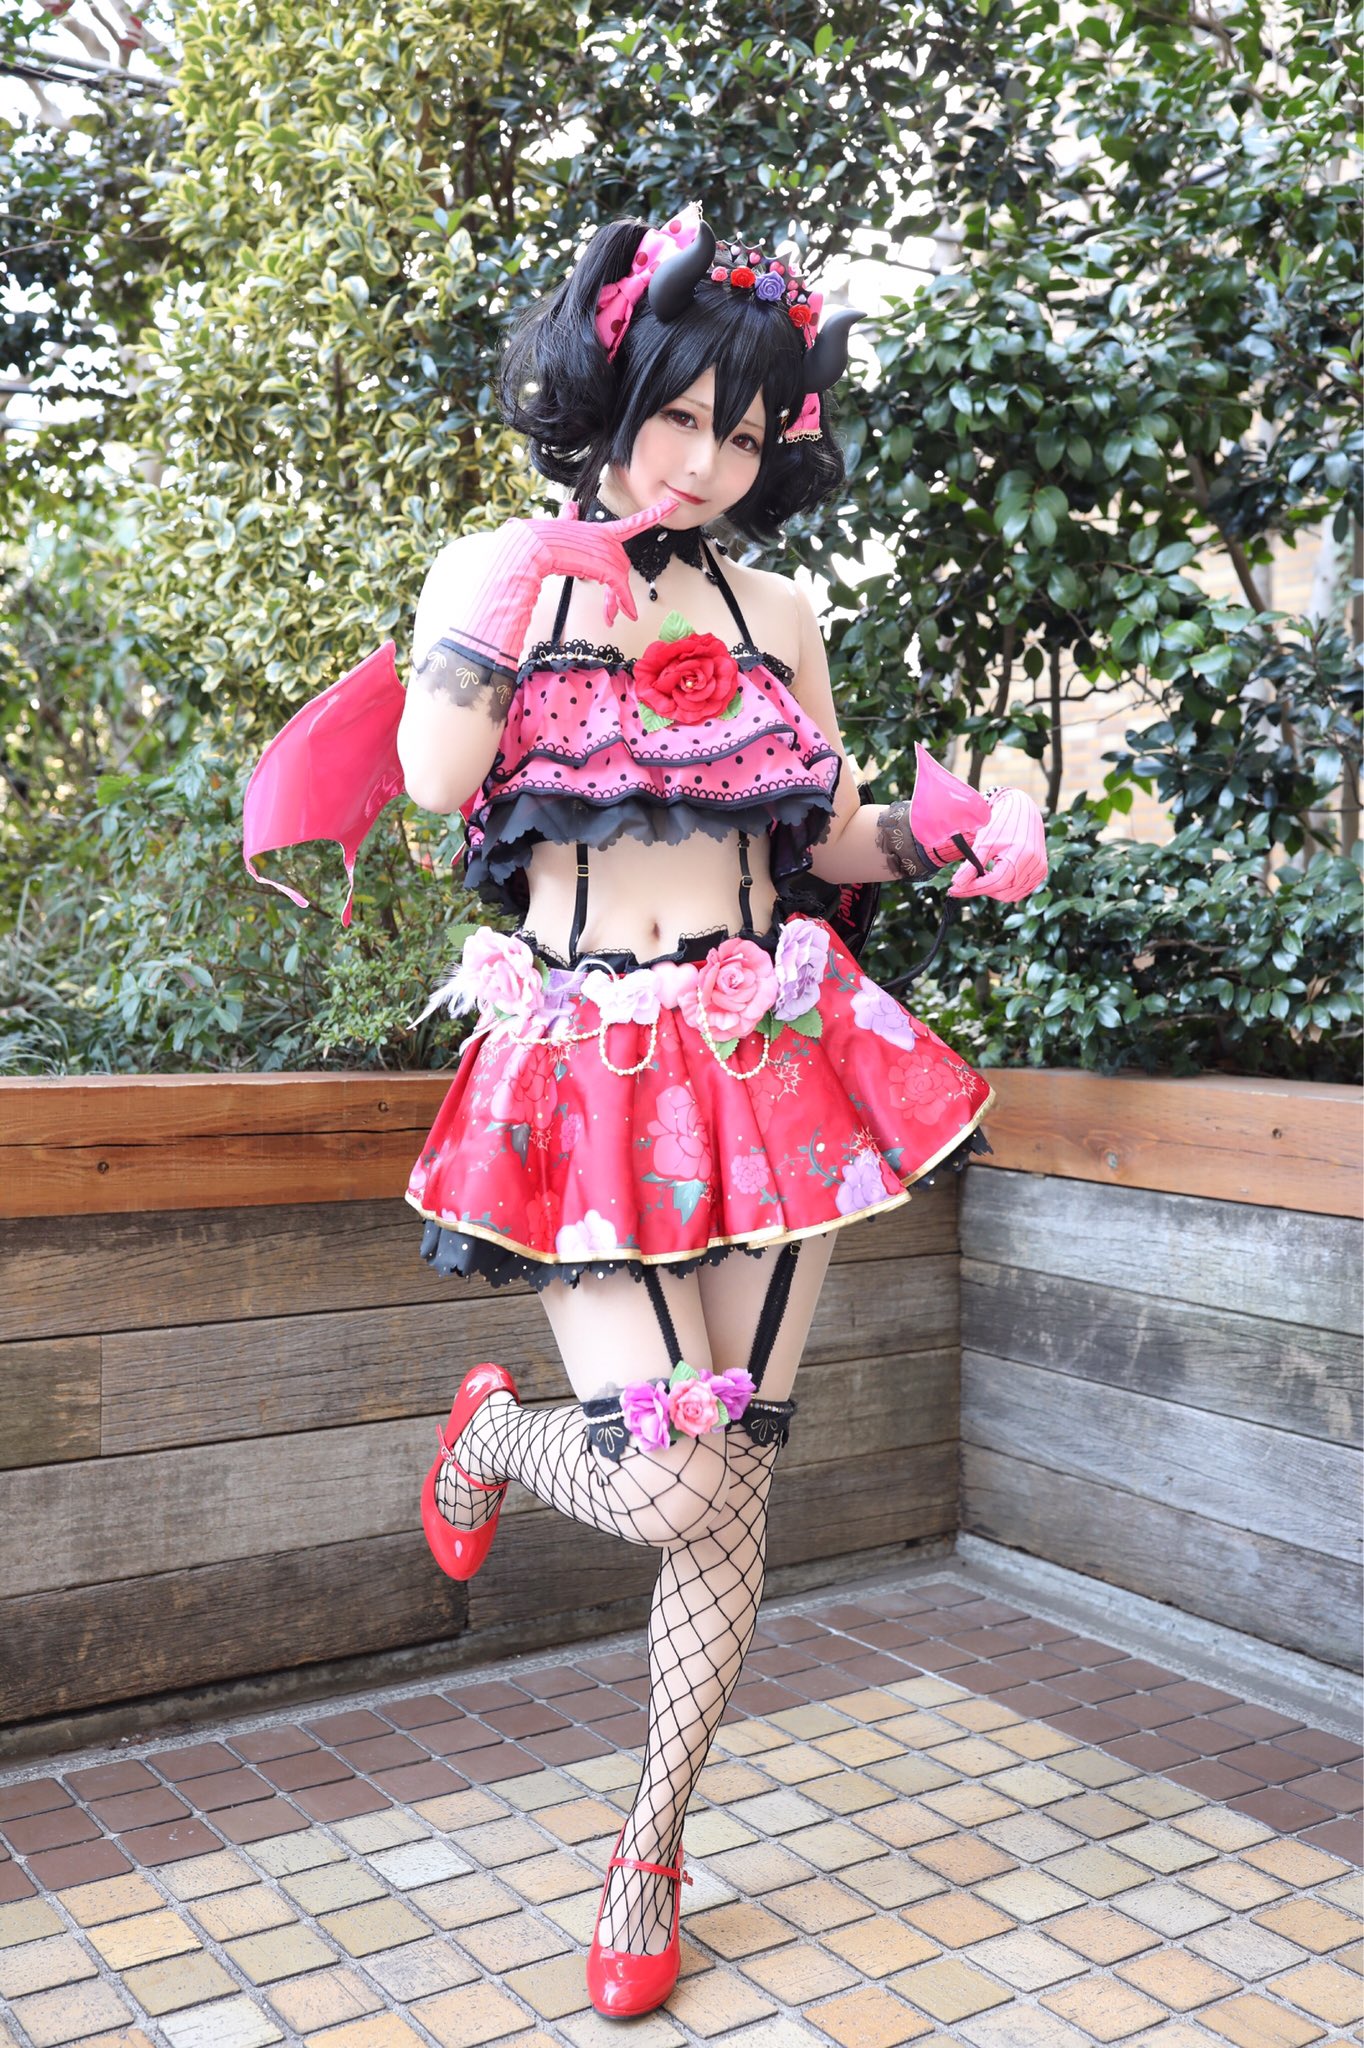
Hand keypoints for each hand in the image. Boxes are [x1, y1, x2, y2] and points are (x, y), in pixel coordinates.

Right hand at [534, 496, 680, 628]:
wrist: (537, 547)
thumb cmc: (544, 538)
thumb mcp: (560, 525)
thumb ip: (568, 518)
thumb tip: (569, 507)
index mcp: (601, 529)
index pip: (634, 522)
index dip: (654, 514)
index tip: (672, 505)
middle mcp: (609, 539)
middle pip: (622, 567)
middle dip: (617, 590)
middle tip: (612, 611)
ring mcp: (608, 552)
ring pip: (620, 581)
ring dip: (616, 602)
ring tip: (610, 617)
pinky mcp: (606, 567)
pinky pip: (620, 588)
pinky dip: (624, 603)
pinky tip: (627, 615)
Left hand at [947, 785, 1047, 901]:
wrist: (1022, 810)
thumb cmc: (1002, 823)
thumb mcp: (984, 842)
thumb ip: (971, 865)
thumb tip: (957, 884)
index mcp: (1020, 855)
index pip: (994, 882)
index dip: (972, 888)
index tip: (954, 890)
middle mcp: (1034, 865)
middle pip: (1002, 891)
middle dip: (982, 889)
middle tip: (967, 881)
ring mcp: (1039, 870)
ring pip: (1011, 895)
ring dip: (994, 891)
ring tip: (983, 877)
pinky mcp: (1041, 872)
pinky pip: (1021, 890)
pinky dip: (1006, 889)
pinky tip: (996, 878)